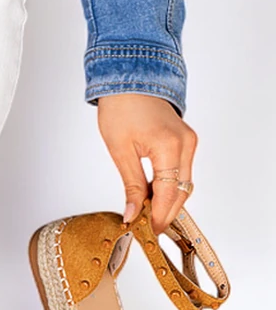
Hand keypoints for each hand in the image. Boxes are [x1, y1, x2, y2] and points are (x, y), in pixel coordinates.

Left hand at [97, 94, 197, 233]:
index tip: (147, 230)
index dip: (158, 216)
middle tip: (146, 227)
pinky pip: (182, 172)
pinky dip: (169, 186)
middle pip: (181, 192)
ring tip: (145, 213)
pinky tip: (152, 195)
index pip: (168, 193)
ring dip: (167, 200)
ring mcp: (190, 142)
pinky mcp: (187, 141)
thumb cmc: (121, 107)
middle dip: (165, 212)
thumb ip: (131, 184)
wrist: (132, 78)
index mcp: (168, 146)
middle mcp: (186, 144)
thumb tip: (133, 213)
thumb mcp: (119, 149)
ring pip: (184, 184)